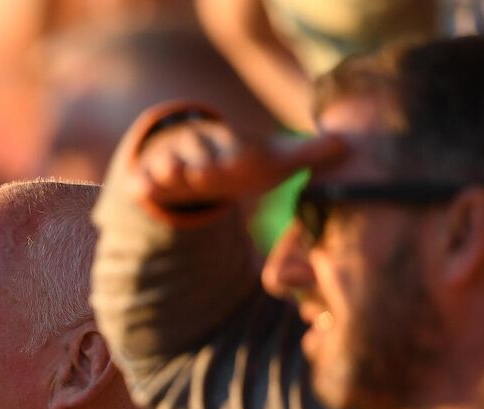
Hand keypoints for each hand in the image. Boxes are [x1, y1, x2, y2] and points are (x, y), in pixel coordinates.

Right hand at [130, 110, 343, 208]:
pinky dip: (141, 184)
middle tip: (202, 172)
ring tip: (168, 176)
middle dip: (199, 164)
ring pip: (167, 165)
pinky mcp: (153, 179)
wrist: (202, 164)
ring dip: (168, 171)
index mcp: (231, 147)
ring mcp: (173, 164)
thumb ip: (307, 153)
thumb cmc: (245, 165)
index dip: (233, 156)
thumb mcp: (275, 160)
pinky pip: (143, 181)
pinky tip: (138, 190)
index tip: (236, 162)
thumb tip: (345, 142)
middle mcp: (200, 151)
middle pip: (198, 155)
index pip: (232, 148)